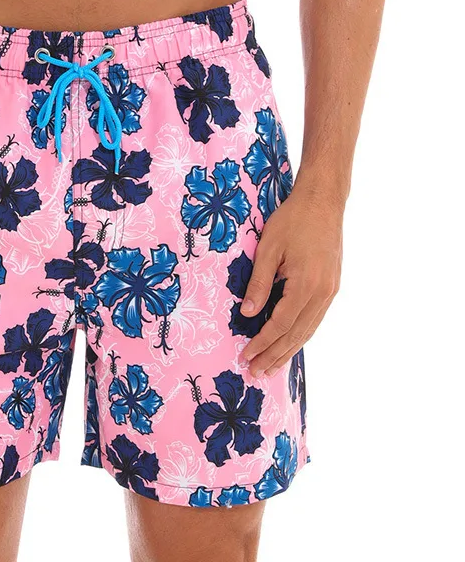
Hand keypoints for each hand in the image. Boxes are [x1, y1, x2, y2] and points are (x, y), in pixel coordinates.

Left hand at [240, 181, 343, 377]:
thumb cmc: (292, 220)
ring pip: (308, 330)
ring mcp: (330, 291)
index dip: (261, 343)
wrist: (323, 202)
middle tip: (256, 374)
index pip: (279, 324)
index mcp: (306, 285)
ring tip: (271, 367)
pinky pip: (314, 319)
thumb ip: (258, 282)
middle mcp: (323, 293)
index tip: (245, 356)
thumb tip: (246, 313)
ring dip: (289, 350)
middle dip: (275, 355)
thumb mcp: (268, 248)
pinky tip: (290, 343)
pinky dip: (300, 335)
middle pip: (296, 334)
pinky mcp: (331, 286)